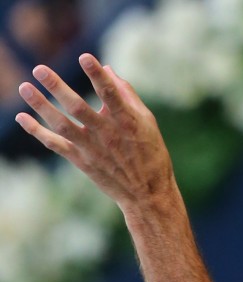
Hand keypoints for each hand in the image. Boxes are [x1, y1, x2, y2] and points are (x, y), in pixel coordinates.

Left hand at [15, 53, 176, 212]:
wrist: (147, 193)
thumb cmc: (151, 153)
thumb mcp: (147, 123)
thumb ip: (128, 95)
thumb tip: (108, 70)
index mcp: (128, 123)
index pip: (111, 95)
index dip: (98, 76)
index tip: (85, 57)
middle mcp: (108, 135)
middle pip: (78, 108)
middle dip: (58, 87)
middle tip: (39, 69)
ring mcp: (93, 149)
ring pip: (62, 124)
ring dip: (41, 106)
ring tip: (24, 87)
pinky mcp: (82, 161)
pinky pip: (56, 144)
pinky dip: (37, 132)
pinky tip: (21, 118)